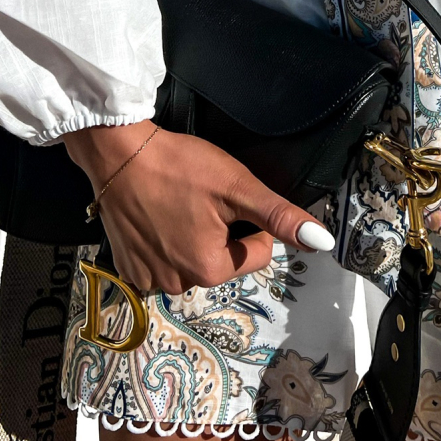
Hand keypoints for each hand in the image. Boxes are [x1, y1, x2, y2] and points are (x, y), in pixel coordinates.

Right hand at [64, 120, 334, 293]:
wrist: (118, 155)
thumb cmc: (180, 167)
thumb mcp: (237, 187)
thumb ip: (279, 216)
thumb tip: (322, 242)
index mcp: (211, 269)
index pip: (257, 253)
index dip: (250, 222)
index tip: (229, 198)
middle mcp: (179, 285)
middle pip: (223, 260)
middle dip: (221, 233)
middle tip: (201, 199)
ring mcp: (149, 280)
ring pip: (192, 261)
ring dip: (192, 239)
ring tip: (178, 205)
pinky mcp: (127, 270)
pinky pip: (162, 262)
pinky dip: (164, 244)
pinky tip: (157, 217)